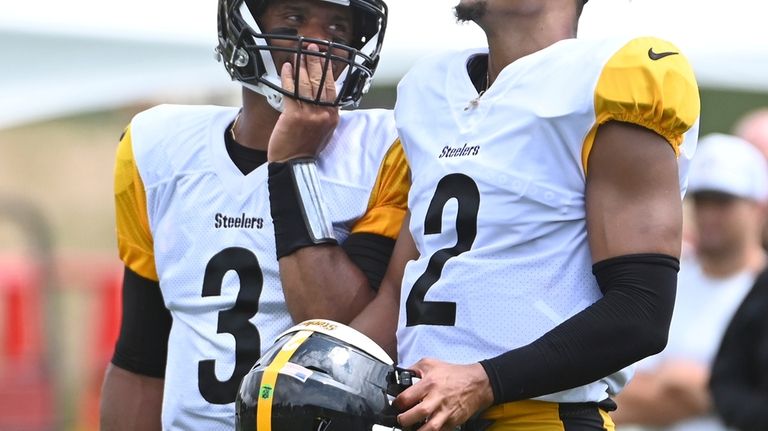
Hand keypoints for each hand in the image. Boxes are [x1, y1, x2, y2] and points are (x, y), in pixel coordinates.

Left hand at [267, 43, 339, 161]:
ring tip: (299, 55)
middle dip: (316, 61)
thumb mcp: (323, 131)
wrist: (293, 164)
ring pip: (306, 85)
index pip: (332, 88)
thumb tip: (321, 95)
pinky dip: (288, 78)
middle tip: (312, 48)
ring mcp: (309, 115)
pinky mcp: (293, 116)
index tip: (325, 57)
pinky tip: (286, 68)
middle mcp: (323, 114)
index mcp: (332, 117)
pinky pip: (290, 92)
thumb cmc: (305, 149)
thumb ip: (324, 113)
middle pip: (320, 82)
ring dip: (302, 66)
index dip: (328, 70)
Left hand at [394, 359, 493, 430]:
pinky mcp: (453, 421)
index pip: (406, 398)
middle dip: (404, 420)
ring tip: (412, 428)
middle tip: (401, 419)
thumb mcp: (430, 363)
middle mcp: (437, 398)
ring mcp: (445, 412)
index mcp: (429, 383)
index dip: (397, 403)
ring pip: (429, 428)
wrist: (477, 383)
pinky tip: (426, 428)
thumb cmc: (454, 374)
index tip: (396, 405)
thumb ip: (413, 369)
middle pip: (415, 414)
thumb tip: (400, 377)